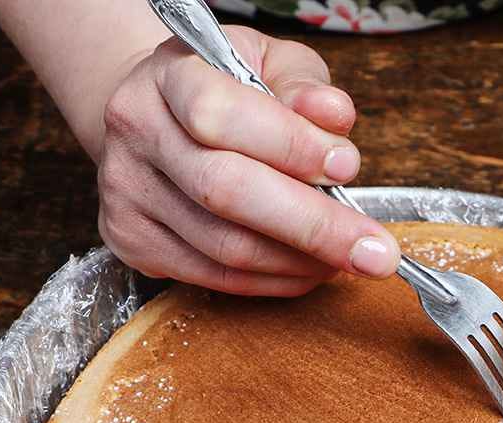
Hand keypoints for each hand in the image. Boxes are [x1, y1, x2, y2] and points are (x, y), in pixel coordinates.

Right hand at [97, 26, 400, 295]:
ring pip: (225, 248)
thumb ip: (304, 85)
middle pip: (225, 192)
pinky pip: (216, 277)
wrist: (158, 115)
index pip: (222, 115)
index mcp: (168, 75)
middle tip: (375, 252)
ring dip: (301, 262)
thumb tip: (334, 117)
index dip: (292, 146)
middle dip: (313, 226)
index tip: (347, 167)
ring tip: (349, 258)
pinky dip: (275, 281)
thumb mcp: (269, 62)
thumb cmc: (226, 88)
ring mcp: (127, 192)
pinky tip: (309, 269)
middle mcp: (137, 132)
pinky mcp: (132, 242)